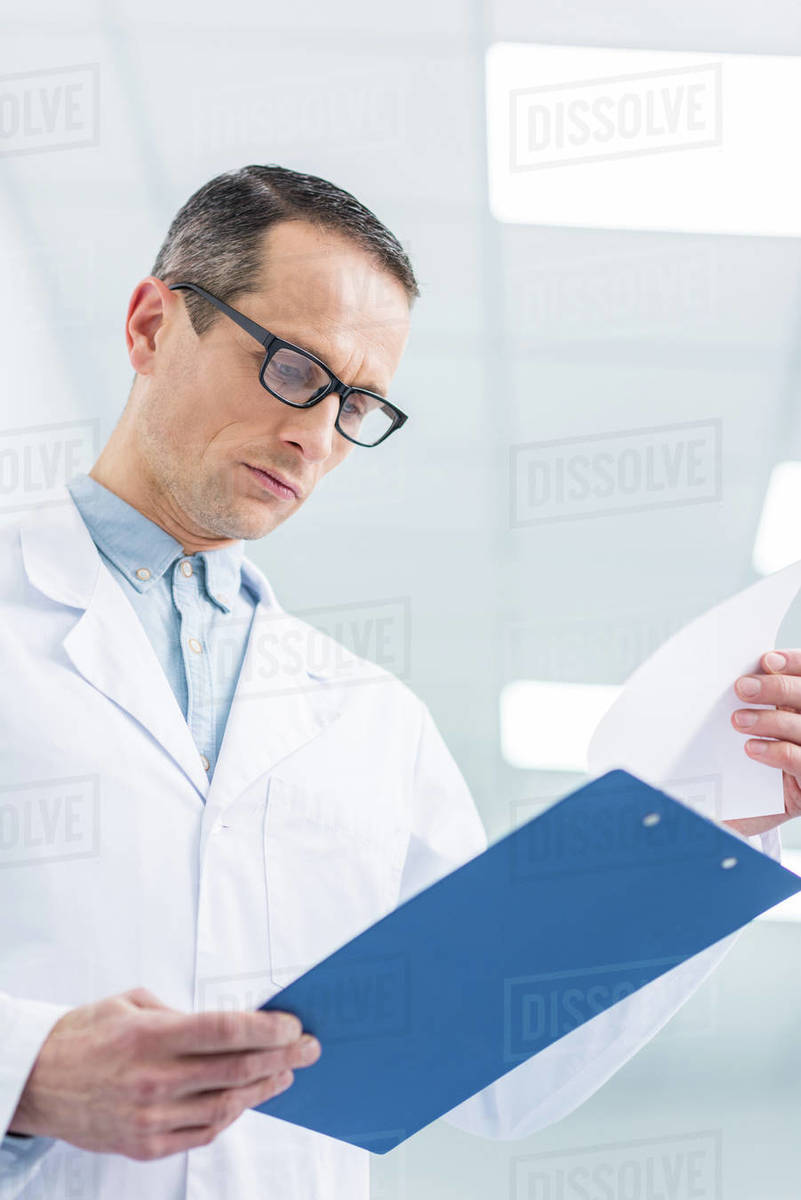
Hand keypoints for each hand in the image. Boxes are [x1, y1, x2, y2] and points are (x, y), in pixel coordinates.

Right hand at [8, 986, 319, 1160]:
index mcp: (149, 1036)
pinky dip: (230, 1116)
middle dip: (281, 1057)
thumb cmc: (85, 1035)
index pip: (223, 1032)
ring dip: (262, 1089)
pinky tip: (246, 1099)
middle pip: (234, 1070)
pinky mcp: (144, 1145)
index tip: (292, 1026)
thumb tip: (228, 1025)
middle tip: (309, 1049)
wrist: (35, 1082)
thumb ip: (180, 1013)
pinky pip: (201, 1133)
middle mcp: (152, 1079)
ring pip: (224, 1106)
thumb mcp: (130, 1003)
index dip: (265, 1029)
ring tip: (285, 1073)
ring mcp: (149, 1117)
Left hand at [726, 649, 800, 835]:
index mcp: (800, 707)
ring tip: (738, 720)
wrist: (735, 810)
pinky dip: (776, 752)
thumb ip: (755, 700)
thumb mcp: (750, 726)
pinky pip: (799, 761)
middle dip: (776, 688)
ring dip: (770, 721)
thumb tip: (743, 674)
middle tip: (742, 688)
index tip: (766, 661)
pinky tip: (752, 748)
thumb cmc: (741, 761)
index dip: (794, 663)